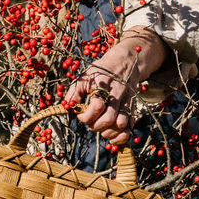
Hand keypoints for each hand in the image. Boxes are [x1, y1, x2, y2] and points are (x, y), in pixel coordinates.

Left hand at [63, 32, 169, 146]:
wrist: (125, 62)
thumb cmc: (100, 71)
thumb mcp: (84, 76)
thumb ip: (74, 93)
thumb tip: (66, 109)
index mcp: (104, 84)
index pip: (97, 106)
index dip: (85, 116)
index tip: (79, 115)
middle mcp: (117, 93)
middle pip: (109, 118)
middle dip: (95, 126)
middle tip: (90, 124)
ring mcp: (127, 101)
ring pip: (121, 124)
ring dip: (108, 132)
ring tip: (100, 129)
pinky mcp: (132, 108)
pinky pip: (130, 127)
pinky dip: (121, 136)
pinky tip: (111, 137)